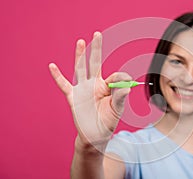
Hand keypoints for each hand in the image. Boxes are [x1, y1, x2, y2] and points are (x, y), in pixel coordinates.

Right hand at [49, 32, 131, 148]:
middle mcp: (94, 84)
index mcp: (107, 87)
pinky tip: (52, 66)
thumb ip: (121, 97)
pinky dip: (58, 76)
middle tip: (98, 34)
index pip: (115, 77)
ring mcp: (83, 89)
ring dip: (80, 55)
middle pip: (95, 63)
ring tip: (81, 41)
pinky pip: (64, 84)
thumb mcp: (117, 109)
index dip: (121, 79)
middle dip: (96, 49)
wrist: (95, 135)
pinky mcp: (73, 96)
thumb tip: (127, 86)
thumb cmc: (107, 121)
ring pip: (81, 69)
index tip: (126, 87)